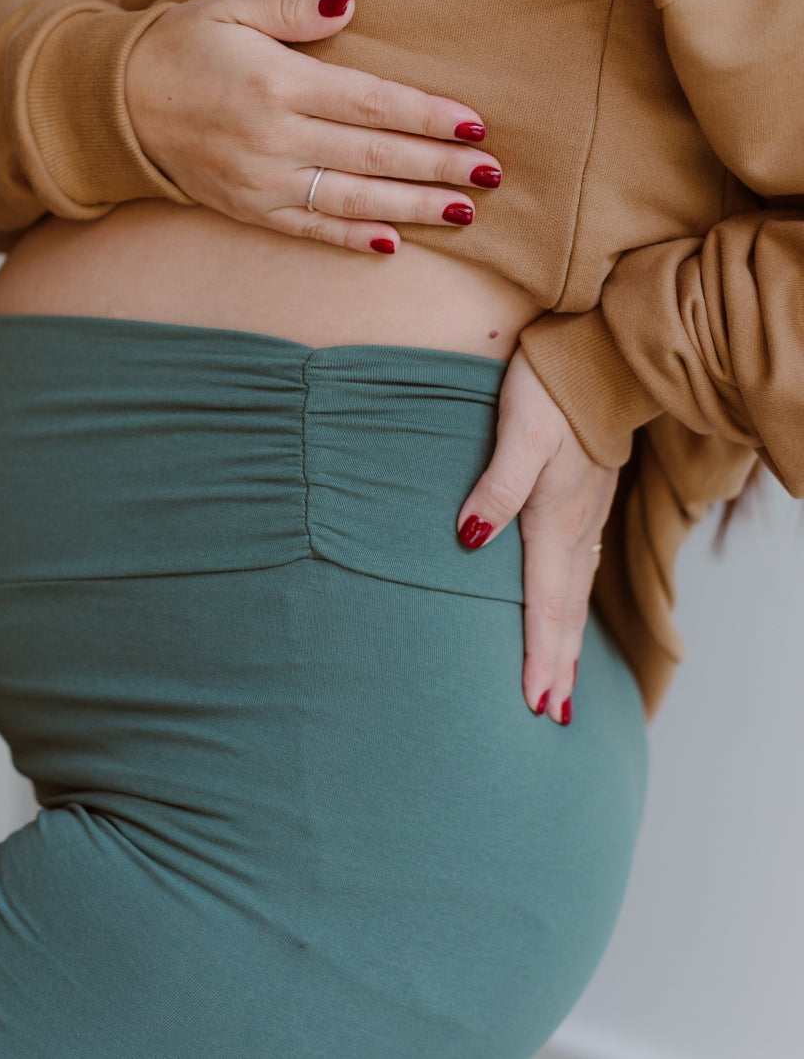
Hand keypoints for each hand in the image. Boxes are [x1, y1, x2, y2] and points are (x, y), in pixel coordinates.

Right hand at [124, 0, 502, 252]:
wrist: (114, 102)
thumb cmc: (180, 44)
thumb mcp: (229, 6)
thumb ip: (292, 9)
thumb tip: (350, 4)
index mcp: (277, 82)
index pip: (370, 102)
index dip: (427, 115)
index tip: (475, 124)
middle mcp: (273, 137)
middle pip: (373, 154)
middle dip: (438, 164)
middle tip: (493, 173)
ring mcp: (260, 180)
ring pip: (351, 199)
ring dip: (412, 206)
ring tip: (465, 211)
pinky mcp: (246, 209)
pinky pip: (308, 230)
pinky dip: (350, 240)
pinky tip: (393, 245)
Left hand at [455, 348, 619, 724]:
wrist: (601, 356)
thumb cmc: (551, 389)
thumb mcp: (518, 430)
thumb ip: (496, 486)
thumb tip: (470, 538)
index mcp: (555, 519)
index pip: (545, 603)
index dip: (540, 655)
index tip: (538, 705)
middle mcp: (576, 526)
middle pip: (566, 610)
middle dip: (559, 665)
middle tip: (553, 715)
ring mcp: (587, 513)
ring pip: (576, 591)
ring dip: (569, 641)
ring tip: (563, 682)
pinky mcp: (588, 497)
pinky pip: (581, 566)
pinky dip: (574, 603)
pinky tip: (569, 607)